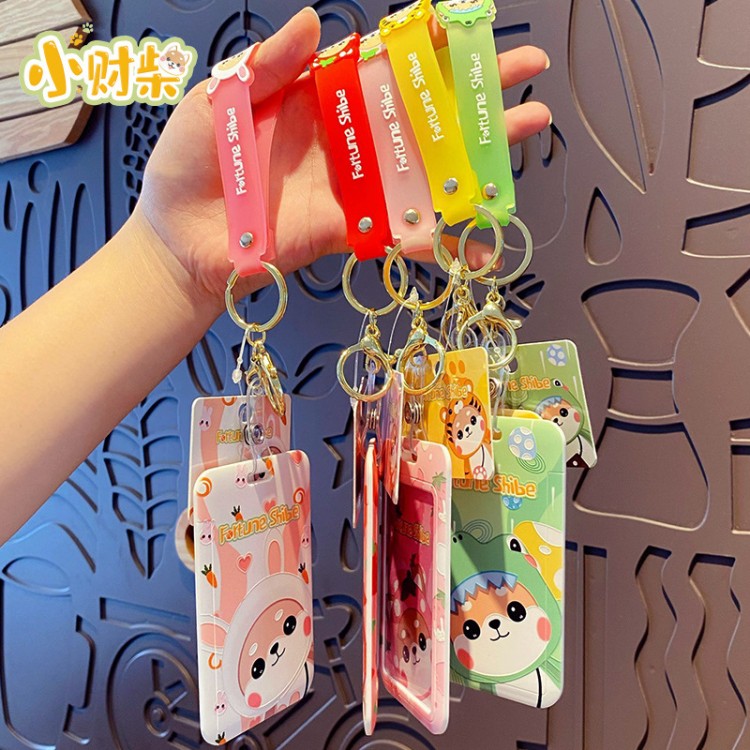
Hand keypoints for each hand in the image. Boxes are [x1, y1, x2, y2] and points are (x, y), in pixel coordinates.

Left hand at [133, 7, 551, 306]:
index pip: (381, 65)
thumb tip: (313, 21)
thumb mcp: (218, 101)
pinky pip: (398, 233)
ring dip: (474, 160)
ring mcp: (351, 187)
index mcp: (316, 99)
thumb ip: (266, 65)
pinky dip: (437, 238)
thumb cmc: (188, 167)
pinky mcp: (348, 231)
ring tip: (521, 144)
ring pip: (422, 171)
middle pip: (420, 115)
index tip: (471, 30)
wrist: (178, 240)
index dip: (426, 47)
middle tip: (525, 81)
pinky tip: (476, 239)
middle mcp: (344, 141)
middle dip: (474, 97)